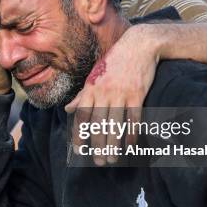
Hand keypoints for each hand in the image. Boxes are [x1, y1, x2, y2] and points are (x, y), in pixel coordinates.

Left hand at [66, 24, 160, 164]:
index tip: (78, 151)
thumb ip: (82, 95)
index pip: (82, 115)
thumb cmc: (115, 61)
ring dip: (113, 144)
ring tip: (111, 159)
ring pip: (114, 123)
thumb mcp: (94, 75)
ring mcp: (120, 93)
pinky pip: (133, 117)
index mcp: (91, 88)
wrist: (139, 44)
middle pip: (98, 123)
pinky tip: (130, 146)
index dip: (79, 134)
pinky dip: (131, 133)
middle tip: (98, 162)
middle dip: (96, 144)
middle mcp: (103, 92)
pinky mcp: (137, 93)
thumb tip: (67, 109)